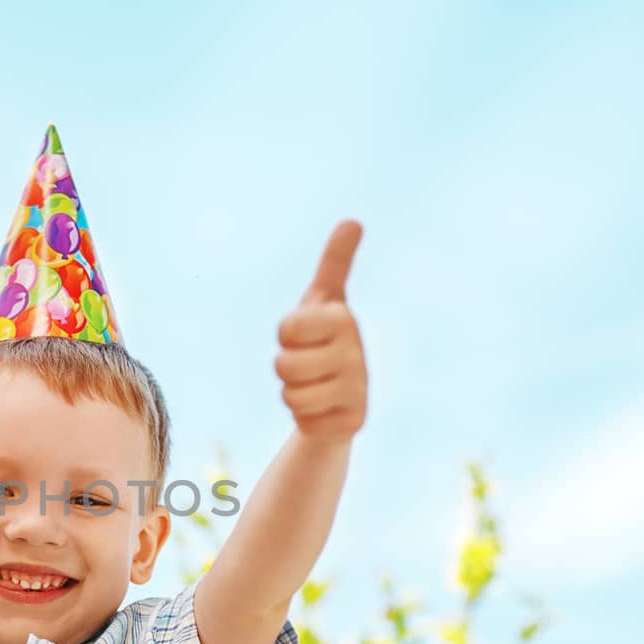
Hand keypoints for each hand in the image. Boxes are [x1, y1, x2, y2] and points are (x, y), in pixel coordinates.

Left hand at [274, 220, 367, 442]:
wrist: (340, 394)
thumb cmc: (323, 339)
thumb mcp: (323, 300)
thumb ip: (334, 262)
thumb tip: (353, 220)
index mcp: (343, 318)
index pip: (286, 330)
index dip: (286, 336)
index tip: (303, 334)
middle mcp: (356, 352)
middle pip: (284, 365)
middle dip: (285, 369)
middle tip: (307, 365)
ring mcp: (359, 388)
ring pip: (292, 396)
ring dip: (294, 393)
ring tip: (314, 385)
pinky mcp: (356, 420)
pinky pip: (305, 422)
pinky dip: (307, 418)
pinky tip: (325, 408)